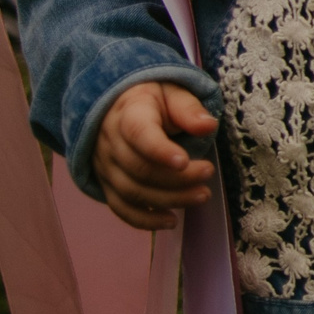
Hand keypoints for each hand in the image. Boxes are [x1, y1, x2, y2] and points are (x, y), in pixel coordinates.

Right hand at [93, 81, 217, 230]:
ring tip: (202, 196)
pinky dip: (144, 220)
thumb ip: (189, 109)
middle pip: (139, 168)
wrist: (117, 107)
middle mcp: (111, 143)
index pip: (139, 134)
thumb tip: (208, 126)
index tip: (185, 161)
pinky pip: (120, 207)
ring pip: (132, 191)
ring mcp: (105, 167)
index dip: (160, 151)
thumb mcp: (172, 92)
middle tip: (208, 173)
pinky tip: (171, 221)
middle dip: (176, 177)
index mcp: (128, 114)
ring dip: (168, 199)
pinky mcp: (107, 184)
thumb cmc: (153, 99)